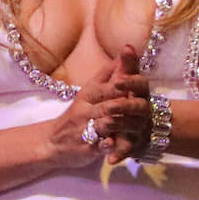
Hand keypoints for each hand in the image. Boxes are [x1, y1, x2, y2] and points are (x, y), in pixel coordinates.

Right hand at [47, 46, 151, 167]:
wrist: (52, 141)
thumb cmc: (77, 114)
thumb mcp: (89, 92)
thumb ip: (108, 74)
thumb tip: (124, 51)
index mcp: (88, 95)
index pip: (107, 87)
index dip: (123, 84)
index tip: (141, 81)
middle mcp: (85, 110)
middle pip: (108, 105)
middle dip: (125, 104)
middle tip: (145, 105)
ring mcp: (85, 129)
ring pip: (104, 125)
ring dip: (120, 125)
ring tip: (137, 125)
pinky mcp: (86, 147)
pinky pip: (99, 146)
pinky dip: (107, 146)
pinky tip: (114, 146)